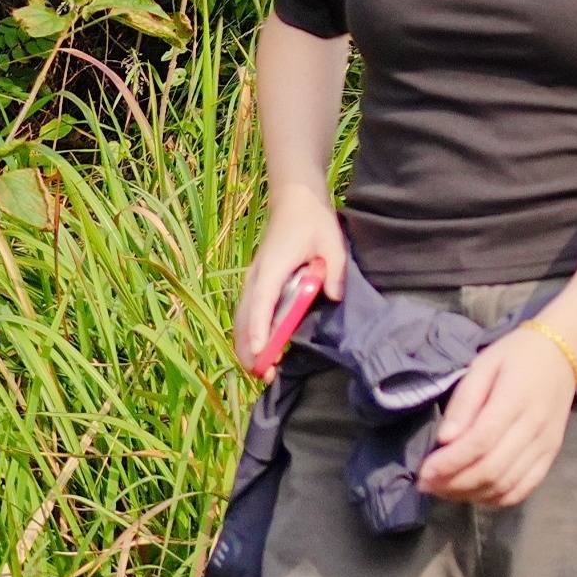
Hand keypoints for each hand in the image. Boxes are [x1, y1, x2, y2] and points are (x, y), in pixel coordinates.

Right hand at [233, 207, 348, 368]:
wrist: (295, 199)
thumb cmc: (314, 220)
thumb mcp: (332, 241)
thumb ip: (334, 269)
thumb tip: (333, 297)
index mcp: (273, 268)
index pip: (262, 304)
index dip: (260, 331)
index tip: (262, 354)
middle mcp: (257, 277)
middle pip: (245, 319)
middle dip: (250, 350)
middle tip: (264, 377)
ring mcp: (253, 279)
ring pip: (242, 319)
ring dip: (246, 345)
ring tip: (259, 372)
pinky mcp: (256, 282)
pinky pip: (247, 313)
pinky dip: (248, 333)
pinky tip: (256, 350)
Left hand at [417, 323, 576, 508]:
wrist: (561, 353)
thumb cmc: (516, 356)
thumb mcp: (483, 365)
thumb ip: (464, 402)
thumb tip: (445, 439)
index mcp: (515, 399)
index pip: (480, 442)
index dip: (450, 462)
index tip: (423, 471)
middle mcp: (534, 426)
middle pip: (491, 469)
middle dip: (453, 483)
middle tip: (426, 484)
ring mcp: (546, 444)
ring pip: (505, 485)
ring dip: (470, 494)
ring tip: (444, 489)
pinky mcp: (551, 454)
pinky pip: (523, 489)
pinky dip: (496, 499)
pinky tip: (474, 493)